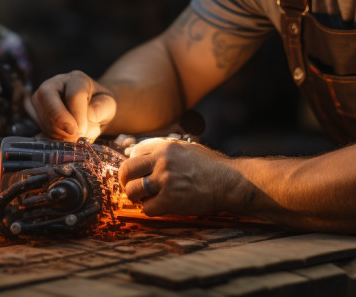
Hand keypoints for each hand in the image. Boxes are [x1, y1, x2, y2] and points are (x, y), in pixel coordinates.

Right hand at [27, 70, 115, 140]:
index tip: (82, 130)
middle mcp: (54, 84)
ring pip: (44, 116)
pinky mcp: (35, 113)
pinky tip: (67, 136)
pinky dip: (55, 137)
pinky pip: (42, 128)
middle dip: (61, 121)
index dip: (78, 114)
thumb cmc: (99, 106)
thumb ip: (102, 108)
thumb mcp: (108, 105)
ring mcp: (41, 99)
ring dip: (60, 133)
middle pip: (49, 100)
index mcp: (76, 79)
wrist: (89, 111)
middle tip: (74, 135)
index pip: (74, 95)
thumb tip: (90, 115)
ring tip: (75, 135)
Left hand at [118, 137, 235, 216]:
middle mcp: (162, 161)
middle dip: (126, 181)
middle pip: (126, 170)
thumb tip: (143, 156)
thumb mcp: (188, 149)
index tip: (138, 173)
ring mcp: (165, 180)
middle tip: (133, 187)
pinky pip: (147, 208)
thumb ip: (166, 151)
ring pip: (132, 191)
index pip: (135, 152)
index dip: (134, 164)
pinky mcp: (170, 200)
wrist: (229, 181)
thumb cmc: (211, 166)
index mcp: (166, 146)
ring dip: (136, 198)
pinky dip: (150, 210)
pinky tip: (160, 207)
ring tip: (146, 199)